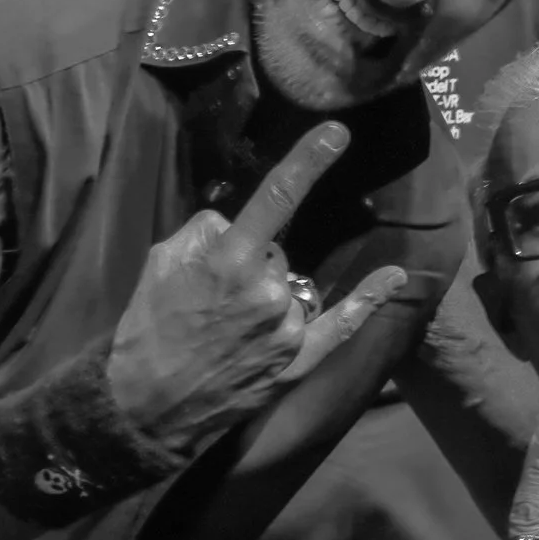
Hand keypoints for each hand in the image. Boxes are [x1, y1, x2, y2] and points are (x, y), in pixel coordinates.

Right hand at [107, 121, 406, 445]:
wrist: (145, 408)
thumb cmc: (148, 329)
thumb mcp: (160, 263)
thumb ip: (205, 233)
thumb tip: (236, 223)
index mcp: (232, 260)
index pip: (277, 197)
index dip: (308, 161)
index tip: (338, 132)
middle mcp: (270, 290)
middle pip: (275, 251)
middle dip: (252, 262)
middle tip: (212, 298)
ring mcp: (289, 328)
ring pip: (292, 285)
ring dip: (270, 293)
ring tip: (229, 328)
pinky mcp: (298, 360)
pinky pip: (341, 323)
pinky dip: (367, 299)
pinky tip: (393, 277)